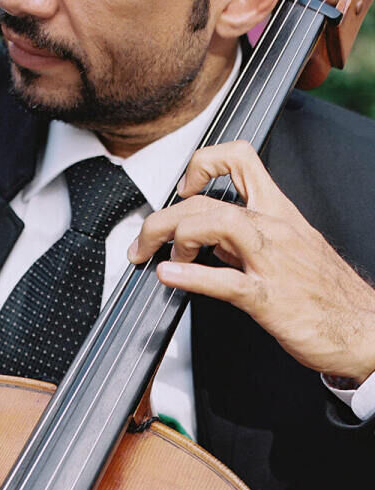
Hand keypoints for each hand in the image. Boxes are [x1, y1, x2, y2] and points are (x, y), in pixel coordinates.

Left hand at [127, 140, 374, 385]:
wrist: (362, 326)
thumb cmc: (325, 293)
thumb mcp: (285, 252)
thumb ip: (244, 241)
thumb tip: (206, 242)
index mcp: (278, 212)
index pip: (240, 159)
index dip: (203, 164)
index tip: (183, 189)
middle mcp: (274, 228)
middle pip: (209, 199)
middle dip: (163, 217)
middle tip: (143, 243)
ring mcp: (272, 262)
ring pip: (216, 224)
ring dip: (173, 235)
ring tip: (152, 255)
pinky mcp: (269, 299)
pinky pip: (226, 281)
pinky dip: (192, 277)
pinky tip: (169, 277)